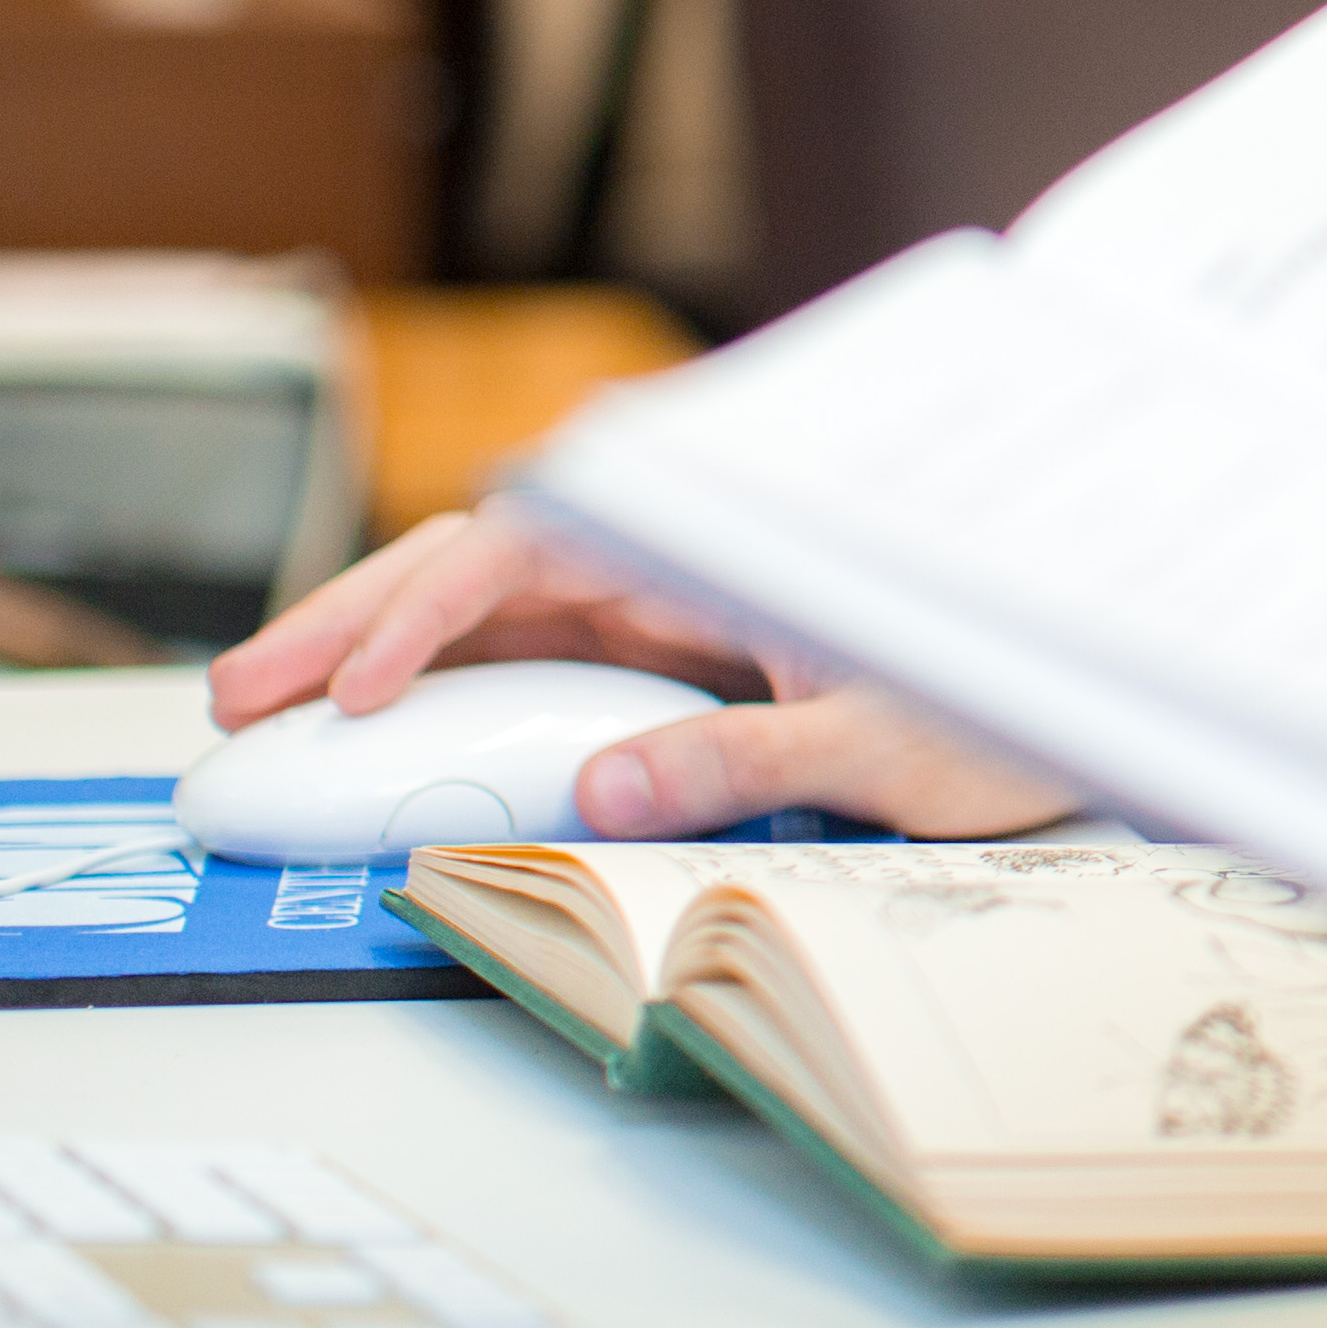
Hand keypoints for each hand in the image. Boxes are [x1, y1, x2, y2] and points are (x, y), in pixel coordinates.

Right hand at [205, 509, 1077, 839]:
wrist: (1089, 656)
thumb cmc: (1008, 684)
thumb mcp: (884, 742)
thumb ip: (746, 760)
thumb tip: (603, 788)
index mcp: (724, 539)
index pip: (538, 548)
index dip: (431, 613)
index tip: (359, 692)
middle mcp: (683, 544)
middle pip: (486, 558)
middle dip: (354, 618)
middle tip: (237, 698)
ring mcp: (669, 584)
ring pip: (494, 596)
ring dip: (381, 644)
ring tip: (267, 710)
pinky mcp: (670, 631)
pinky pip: (538, 640)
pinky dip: (447, 675)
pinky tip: (374, 724)